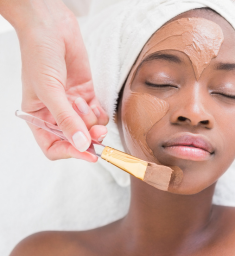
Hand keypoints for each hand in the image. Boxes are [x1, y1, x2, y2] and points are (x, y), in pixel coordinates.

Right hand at [1, 0, 107, 161]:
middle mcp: (57, 115)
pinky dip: (99, 112)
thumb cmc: (39, 55)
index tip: (88, 153)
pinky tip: (91, 101)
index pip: (55, 147)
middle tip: (98, 133)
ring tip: (81, 101)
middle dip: (88, 137)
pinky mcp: (87, 96)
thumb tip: (81, 144)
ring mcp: (73, 107)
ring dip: (91, 120)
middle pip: (77, 140)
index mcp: (39, 118)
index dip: (71, 153)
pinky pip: (99, 115)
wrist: (51, 27)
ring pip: (90, 128)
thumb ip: (66, 119)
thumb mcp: (50, 91)